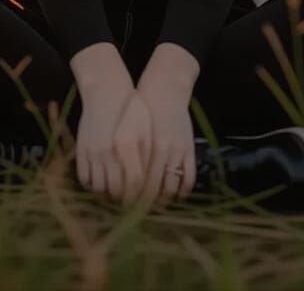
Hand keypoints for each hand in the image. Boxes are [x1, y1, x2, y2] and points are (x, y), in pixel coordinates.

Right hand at [74, 76, 136, 202]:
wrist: (105, 90)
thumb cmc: (130, 107)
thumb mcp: (144, 128)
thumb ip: (146, 155)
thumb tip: (148, 181)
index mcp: (126, 146)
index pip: (134, 183)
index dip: (139, 197)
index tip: (142, 202)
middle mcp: (107, 152)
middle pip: (115, 190)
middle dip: (124, 200)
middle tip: (130, 201)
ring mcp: (91, 152)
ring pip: (98, 188)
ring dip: (108, 195)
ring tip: (116, 194)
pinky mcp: (80, 150)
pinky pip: (84, 178)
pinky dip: (92, 186)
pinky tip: (102, 182)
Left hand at [134, 72, 196, 205]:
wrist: (165, 89)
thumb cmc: (140, 109)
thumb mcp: (124, 129)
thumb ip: (121, 156)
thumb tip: (114, 185)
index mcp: (140, 146)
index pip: (136, 185)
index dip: (131, 200)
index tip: (126, 207)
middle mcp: (159, 151)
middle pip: (152, 190)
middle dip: (145, 205)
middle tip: (139, 213)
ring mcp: (177, 150)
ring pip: (170, 188)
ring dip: (163, 202)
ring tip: (155, 207)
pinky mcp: (189, 150)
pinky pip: (188, 178)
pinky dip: (182, 192)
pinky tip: (174, 196)